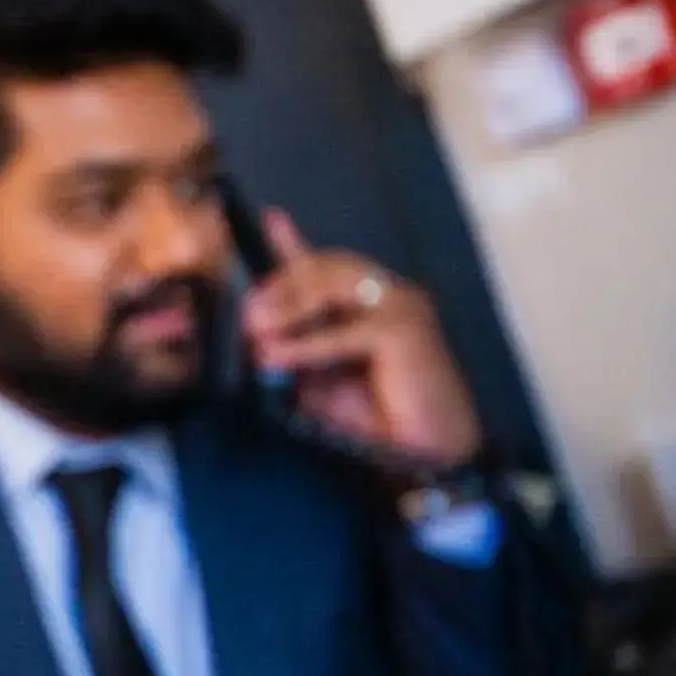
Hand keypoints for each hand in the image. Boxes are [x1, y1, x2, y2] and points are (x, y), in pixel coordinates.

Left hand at [241, 209, 481, 470]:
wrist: (426, 454)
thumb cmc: (380, 423)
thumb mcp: (322, 385)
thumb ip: (297, 356)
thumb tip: (259, 341)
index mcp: (373, 305)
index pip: (329, 266)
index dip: (296, 244)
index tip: (270, 221)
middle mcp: (391, 297)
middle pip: (326, 267)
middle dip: (283, 284)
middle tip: (249, 311)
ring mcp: (402, 308)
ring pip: (333, 285)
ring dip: (289, 305)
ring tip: (257, 329)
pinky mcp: (404, 331)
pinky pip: (344, 330)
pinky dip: (305, 344)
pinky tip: (278, 356)